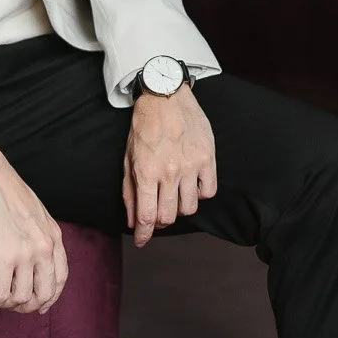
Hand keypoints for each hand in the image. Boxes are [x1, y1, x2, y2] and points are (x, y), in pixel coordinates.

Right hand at [0, 136, 68, 313]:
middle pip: (43, 294)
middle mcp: (45, 248)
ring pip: (21, 299)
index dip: (49, 298)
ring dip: (6, 305)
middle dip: (26, 306)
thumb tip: (31, 256)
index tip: (37, 305)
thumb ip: (38, 235)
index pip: (60, 279)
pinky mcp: (4, 259)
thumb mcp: (33, 213)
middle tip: (10, 306)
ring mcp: (26, 254)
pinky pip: (1, 295)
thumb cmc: (2, 191)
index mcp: (54, 236)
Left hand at [122, 84, 216, 246]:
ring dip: (179, 207)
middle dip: (159, 221)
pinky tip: (191, 184)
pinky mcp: (208, 158)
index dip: (143, 234)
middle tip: (156, 212)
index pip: (147, 216)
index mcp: (146, 172)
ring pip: (190, 208)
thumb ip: (130, 192)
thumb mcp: (128, 158)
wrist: (165, 95)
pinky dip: (199, 193)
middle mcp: (170, 171)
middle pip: (168, 216)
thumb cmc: (143, 126)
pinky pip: (208, 192)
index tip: (141, 241)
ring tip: (174, 194)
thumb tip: (132, 221)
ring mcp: (191, 165)